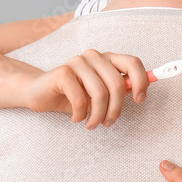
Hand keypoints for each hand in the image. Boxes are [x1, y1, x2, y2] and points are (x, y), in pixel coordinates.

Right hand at [21, 49, 148, 128]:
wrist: (40, 93)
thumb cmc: (74, 95)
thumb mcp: (101, 94)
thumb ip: (120, 90)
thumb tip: (141, 91)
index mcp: (107, 58)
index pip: (133, 62)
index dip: (141, 82)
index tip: (140, 101)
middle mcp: (94, 56)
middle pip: (117, 83)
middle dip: (115, 110)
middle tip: (107, 123)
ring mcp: (77, 62)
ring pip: (100, 94)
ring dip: (98, 116)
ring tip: (91, 124)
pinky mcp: (63, 72)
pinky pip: (80, 99)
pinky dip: (80, 115)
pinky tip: (76, 118)